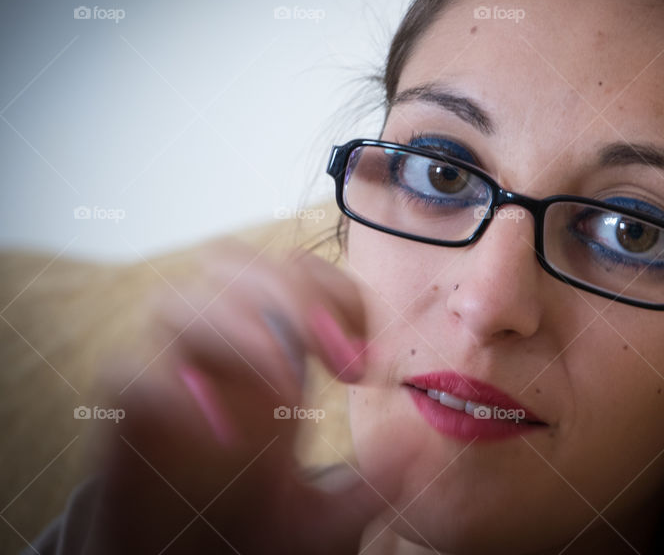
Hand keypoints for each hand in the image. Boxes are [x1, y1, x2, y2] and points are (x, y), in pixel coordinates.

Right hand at [85, 239, 406, 554]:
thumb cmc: (252, 526)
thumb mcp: (324, 514)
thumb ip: (371, 483)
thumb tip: (416, 446)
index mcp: (265, 348)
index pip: (294, 270)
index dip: (335, 291)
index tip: (366, 360)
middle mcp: (212, 348)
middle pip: (232, 260)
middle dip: (293, 294)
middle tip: (346, 362)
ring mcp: (166, 374)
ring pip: (178, 301)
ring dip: (239, 329)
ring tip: (287, 389)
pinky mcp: (125, 414)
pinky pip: (128, 369)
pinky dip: (171, 387)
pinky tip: (220, 431)